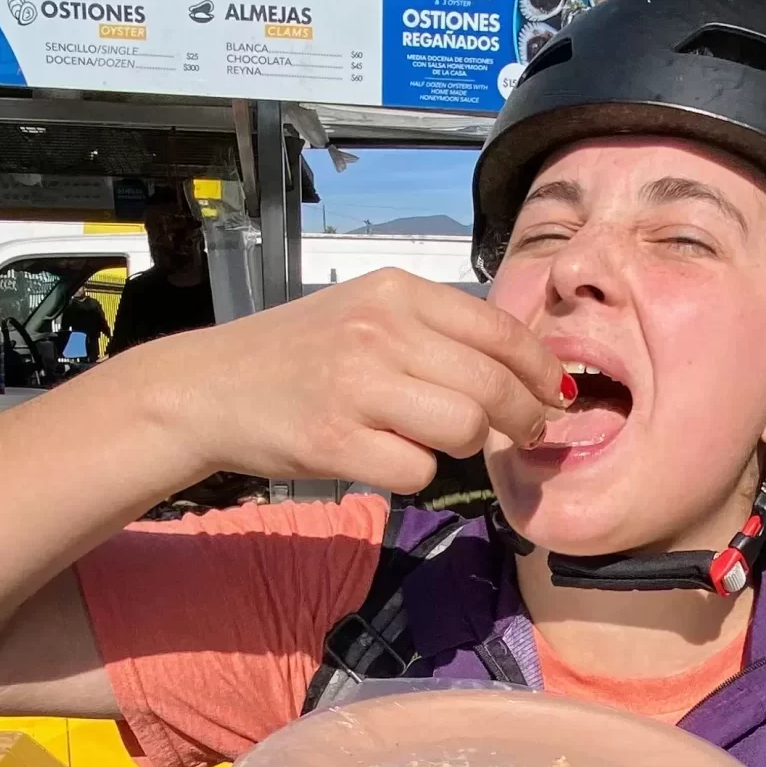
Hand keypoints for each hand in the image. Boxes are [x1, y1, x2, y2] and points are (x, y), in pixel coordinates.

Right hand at [126, 269, 567, 491]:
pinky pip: (416, 471)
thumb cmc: (295, 354)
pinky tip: (385, 456)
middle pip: (493, 385)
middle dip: (523, 417)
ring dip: (465, 445)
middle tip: (526, 433)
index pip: (499, 331)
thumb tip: (519, 369)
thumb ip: (434, 330)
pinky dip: (413, 473)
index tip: (556, 393)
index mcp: (395, 293)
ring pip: (464, 428)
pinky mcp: (336, 441)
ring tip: (439, 441)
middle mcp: (379, 331)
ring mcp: (356, 386)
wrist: (210, 387)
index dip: (541, 370)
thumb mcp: (364, 312)